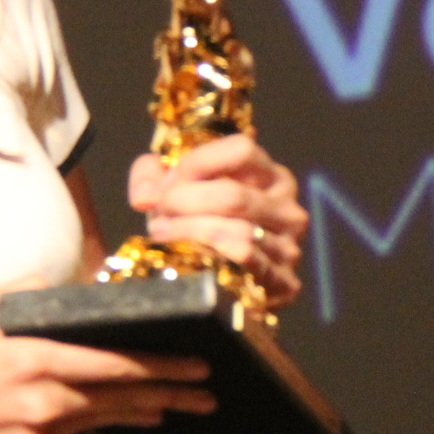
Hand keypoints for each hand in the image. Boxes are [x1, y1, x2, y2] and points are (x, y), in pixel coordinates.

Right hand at [0, 278, 215, 433]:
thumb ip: (19, 292)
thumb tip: (55, 282)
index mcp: (35, 361)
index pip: (112, 364)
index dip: (158, 367)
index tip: (192, 366)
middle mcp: (44, 403)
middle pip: (120, 398)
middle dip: (169, 394)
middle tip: (204, 393)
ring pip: (100, 419)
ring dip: (141, 412)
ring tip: (174, 406)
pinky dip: (95, 424)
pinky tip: (118, 418)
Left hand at [128, 134, 309, 308]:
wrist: (222, 283)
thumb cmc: (199, 223)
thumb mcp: (173, 189)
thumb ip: (149, 178)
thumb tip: (145, 198)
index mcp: (271, 176)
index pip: (241, 150)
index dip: (198, 162)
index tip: (170, 182)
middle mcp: (288, 208)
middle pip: (234, 196)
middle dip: (185, 202)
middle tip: (160, 211)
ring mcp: (289, 246)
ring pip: (237, 232)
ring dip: (189, 231)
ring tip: (162, 232)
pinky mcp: (284, 282)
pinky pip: (245, 262)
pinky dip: (208, 255)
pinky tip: (184, 255)